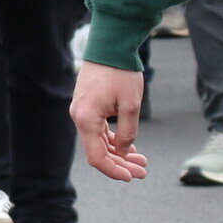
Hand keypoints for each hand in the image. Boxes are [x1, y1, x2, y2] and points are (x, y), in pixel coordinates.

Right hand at [71, 62, 149, 180]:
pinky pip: (98, 129)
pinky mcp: (87, 104)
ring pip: (98, 141)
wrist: (111, 44)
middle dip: (121, 164)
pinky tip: (129, 145)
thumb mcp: (131, 105)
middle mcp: (79, 116)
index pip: (97, 157)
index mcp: (86, 119)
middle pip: (98, 151)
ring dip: (119, 152)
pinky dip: (113, 139)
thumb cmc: (121, 72)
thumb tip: (123, 150)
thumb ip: (127, 132)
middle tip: (143, 171)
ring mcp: (81, 110)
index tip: (133, 177)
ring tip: (141, 159)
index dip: (114, 171)